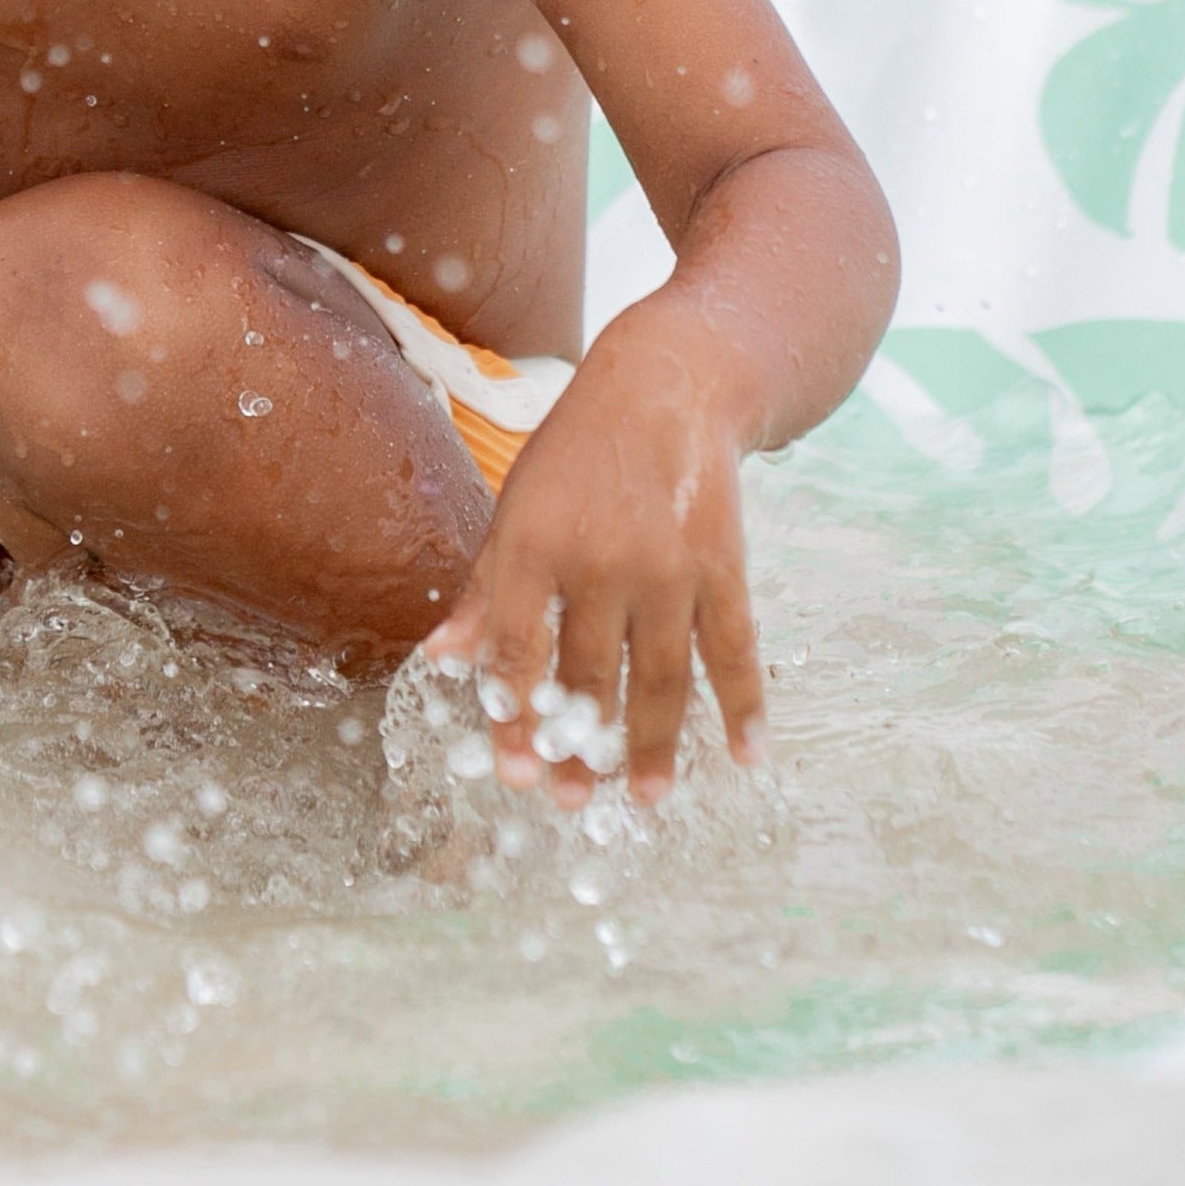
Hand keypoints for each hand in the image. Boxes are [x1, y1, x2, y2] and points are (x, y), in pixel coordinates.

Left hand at [423, 364, 767, 810]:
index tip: (513, 771)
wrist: (666, 384)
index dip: (513, 715)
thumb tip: (441, 660)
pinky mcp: (722, 564)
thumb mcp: (515, 503)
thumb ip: (483, 587)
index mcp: (533, 543)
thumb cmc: (575, 452)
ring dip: (651, 747)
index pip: (515, 649)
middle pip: (586, 676)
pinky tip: (743, 755)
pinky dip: (743, 704)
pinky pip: (733, 648)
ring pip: (659, 678)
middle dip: (578, 746)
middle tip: (571, 801)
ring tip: (642, 799)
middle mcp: (598, 560)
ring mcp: (666, 566)